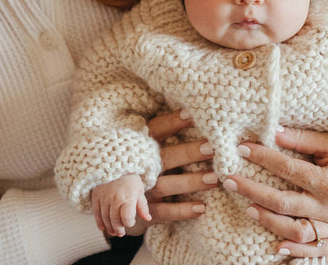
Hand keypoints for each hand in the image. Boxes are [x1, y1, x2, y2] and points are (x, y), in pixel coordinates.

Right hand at [92, 174, 150, 236]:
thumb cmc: (130, 176)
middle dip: (119, 229)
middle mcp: (114, 197)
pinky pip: (96, 212)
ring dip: (109, 227)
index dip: (129, 223)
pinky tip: (102, 227)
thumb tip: (148, 218)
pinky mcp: (96, 194)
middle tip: (121, 232)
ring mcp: (104, 196)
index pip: (126, 218)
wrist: (115, 161)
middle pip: (115, 220)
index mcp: (128, 196)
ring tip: (113, 232)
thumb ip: (142, 205)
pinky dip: (99, 221)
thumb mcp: (139, 188)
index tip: (130, 222)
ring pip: (105, 218)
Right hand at [124, 109, 216, 234]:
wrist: (113, 205)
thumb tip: (190, 114)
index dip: (172, 121)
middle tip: (212, 147)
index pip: (156, 130)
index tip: (191, 114)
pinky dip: (182, 210)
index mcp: (140, 147)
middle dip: (189, 152)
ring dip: (190, 182)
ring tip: (213, 179)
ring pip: (167, 185)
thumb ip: (158, 137)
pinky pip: (164, 211)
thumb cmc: (135, 170)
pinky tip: (201, 207)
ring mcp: (141, 191)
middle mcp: (140, 167)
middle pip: (166, 157)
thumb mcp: (140, 150)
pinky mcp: (144, 212)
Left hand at [225, 127, 327, 257]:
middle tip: (230, 181)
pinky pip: (318, 249)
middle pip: (285, 203)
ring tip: (249, 208)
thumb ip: (303, 140)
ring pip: (298, 231)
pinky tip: (276, 245)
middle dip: (254, 191)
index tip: (241, 148)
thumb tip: (273, 131)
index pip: (288, 170)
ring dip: (270, 221)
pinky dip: (297, 251)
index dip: (262, 158)